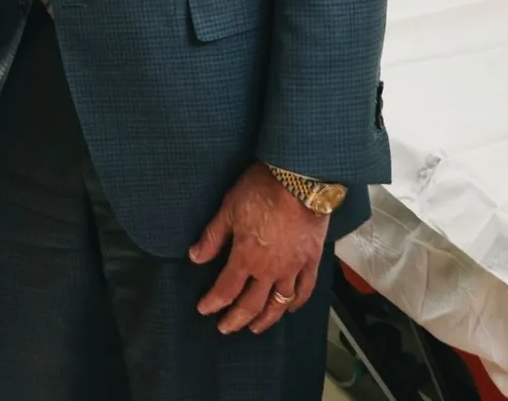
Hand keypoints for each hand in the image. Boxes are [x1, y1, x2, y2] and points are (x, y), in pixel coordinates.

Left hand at [189, 162, 329, 334]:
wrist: (300, 178)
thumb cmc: (262, 189)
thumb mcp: (229, 208)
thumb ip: (213, 236)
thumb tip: (195, 257)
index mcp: (246, 257)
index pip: (226, 289)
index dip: (213, 302)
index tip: (204, 309)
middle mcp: (269, 270)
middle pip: (251, 304)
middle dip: (236, 319)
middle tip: (225, 328)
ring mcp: (292, 267)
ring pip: (278, 303)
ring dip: (265, 319)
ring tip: (256, 328)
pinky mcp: (311, 260)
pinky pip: (305, 289)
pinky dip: (297, 303)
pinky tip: (290, 308)